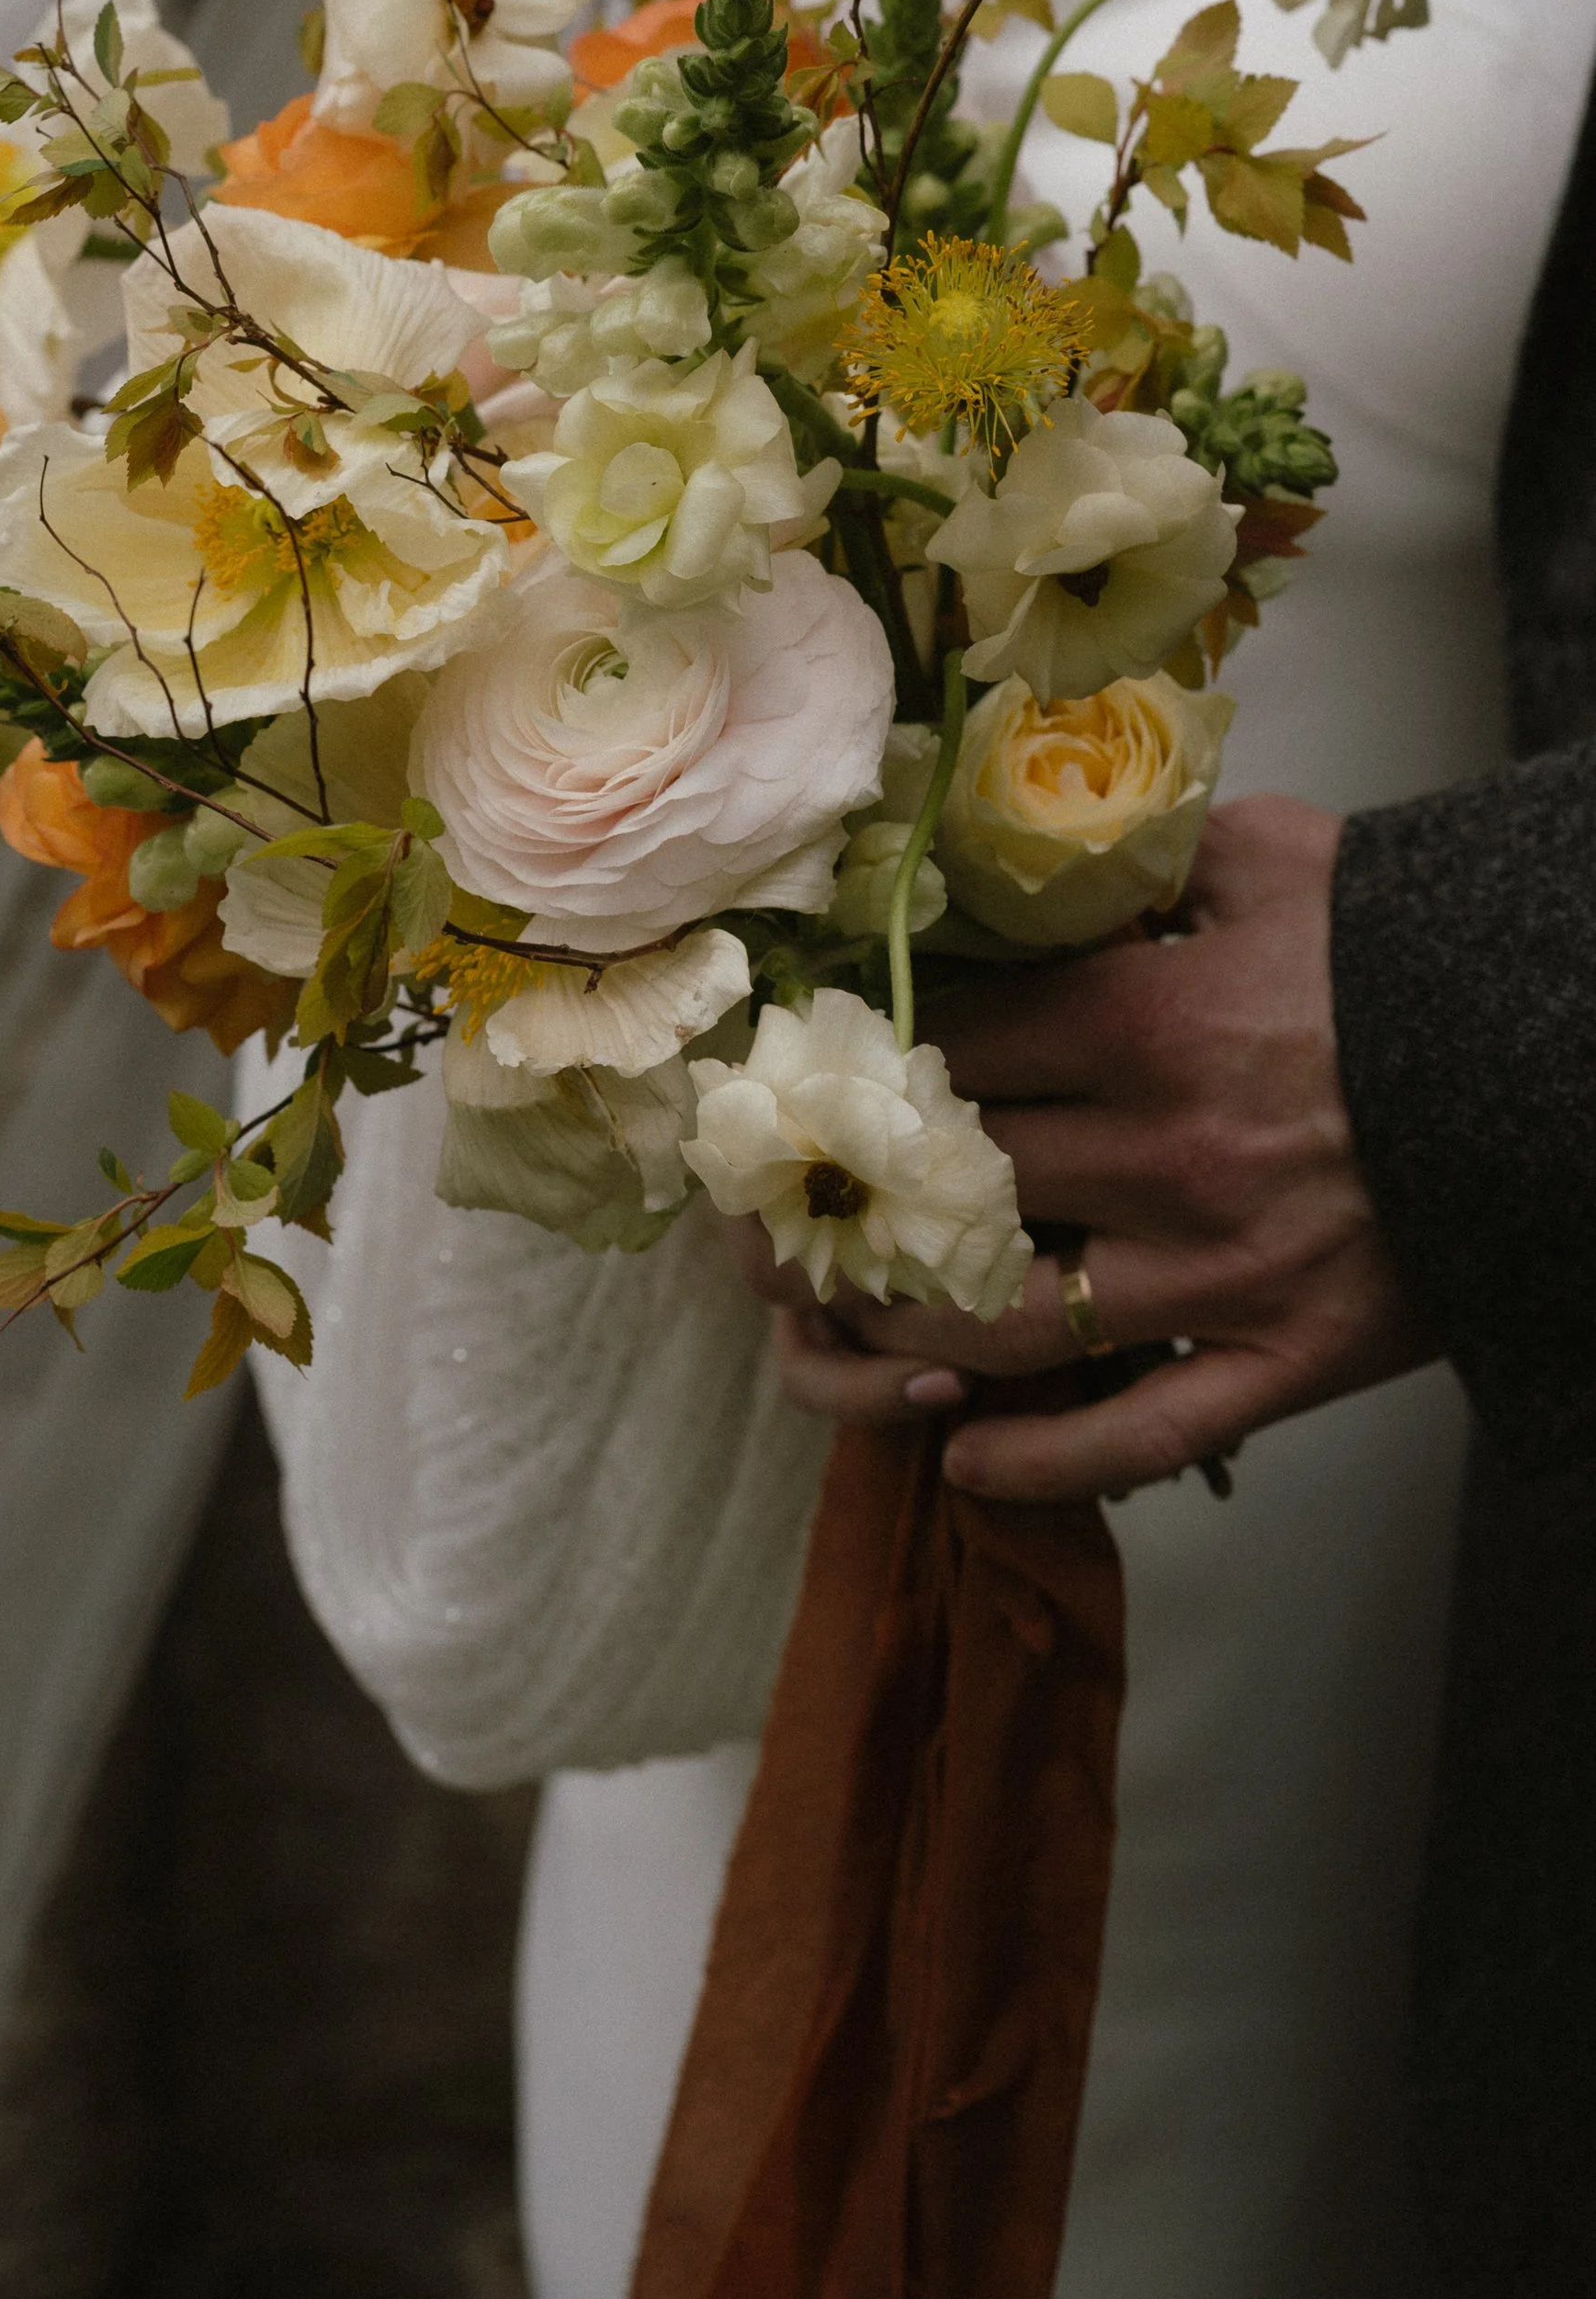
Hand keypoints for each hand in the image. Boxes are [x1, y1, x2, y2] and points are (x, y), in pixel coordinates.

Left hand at [742, 796, 1436, 1498]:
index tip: (812, 1072)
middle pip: (952, 1194)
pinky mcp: (1292, 1358)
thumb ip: (1127, 858)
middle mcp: (1167, 1157)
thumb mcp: (1266, 856)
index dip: (859, 1068)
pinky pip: (1144, 1433)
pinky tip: (961, 1451)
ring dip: (903, 1331)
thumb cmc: (1409, 946)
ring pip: (1008, 1326)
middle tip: (781, 1203)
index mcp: (1147, 1024)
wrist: (1562, 1055)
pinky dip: (1041, 1456)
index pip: (946, 1055)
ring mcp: (1226, 1273)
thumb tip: (1012, 842)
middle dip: (849, 1198)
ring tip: (842, 1321)